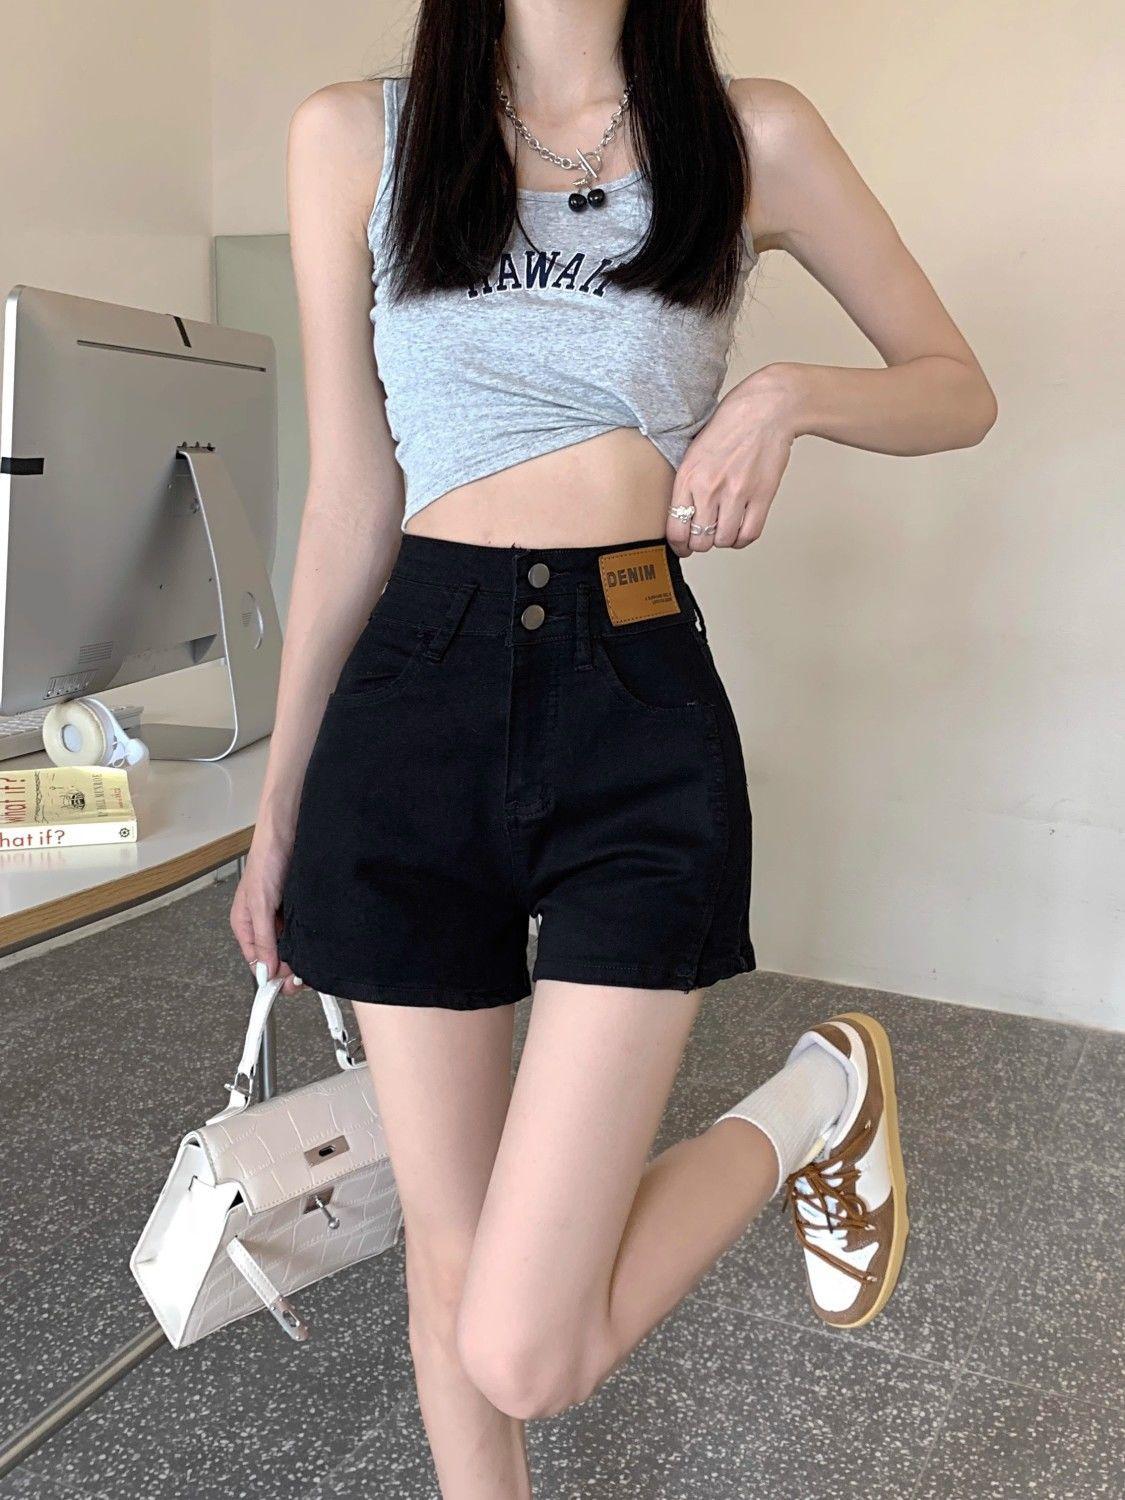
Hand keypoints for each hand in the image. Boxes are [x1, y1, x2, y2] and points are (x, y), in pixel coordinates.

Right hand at [229, 827, 303, 996]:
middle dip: (289, 967)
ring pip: (291, 944)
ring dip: (301, 953)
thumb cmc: (266, 859)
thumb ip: (264, 938)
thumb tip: (267, 969)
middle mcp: (263, 922)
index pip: (257, 961)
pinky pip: (303, 929)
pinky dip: (310, 937)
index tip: (288, 986)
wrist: (288, 830)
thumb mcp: (260, 903)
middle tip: (305, 976)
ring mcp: (281, 915)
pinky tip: (317, 940)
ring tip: (312, 961)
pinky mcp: (298, 906)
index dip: (272, 975)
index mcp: (245, 924)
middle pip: (275, 955)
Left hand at [665, 363, 802, 557]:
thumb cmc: (731, 424)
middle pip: (699, 541)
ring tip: (725, 527)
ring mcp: (736, 493)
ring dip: (724, 539)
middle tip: (706, 535)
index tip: (683, 546)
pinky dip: (743, 538)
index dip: (679, 545)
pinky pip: (749, 534)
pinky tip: (741, 528)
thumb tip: (682, 515)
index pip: (675, 529)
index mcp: (688, 477)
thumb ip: (687, 483)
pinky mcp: (761, 496)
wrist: (766, 409)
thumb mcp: (694, 451)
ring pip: (724, 541)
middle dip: (702, 543)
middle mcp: (709, 488)